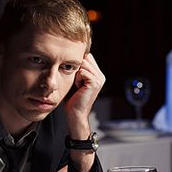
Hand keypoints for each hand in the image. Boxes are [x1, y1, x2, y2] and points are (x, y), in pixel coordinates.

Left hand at [64, 53, 103, 171]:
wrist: (75, 114)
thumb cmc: (72, 100)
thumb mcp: (74, 81)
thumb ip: (77, 69)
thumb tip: (70, 56)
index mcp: (97, 75)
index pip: (86, 57)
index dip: (77, 64)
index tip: (74, 77)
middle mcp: (100, 76)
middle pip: (85, 58)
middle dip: (76, 68)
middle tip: (76, 83)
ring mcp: (99, 79)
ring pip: (83, 64)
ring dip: (76, 74)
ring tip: (77, 86)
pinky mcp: (95, 82)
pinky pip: (82, 71)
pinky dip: (77, 79)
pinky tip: (78, 88)